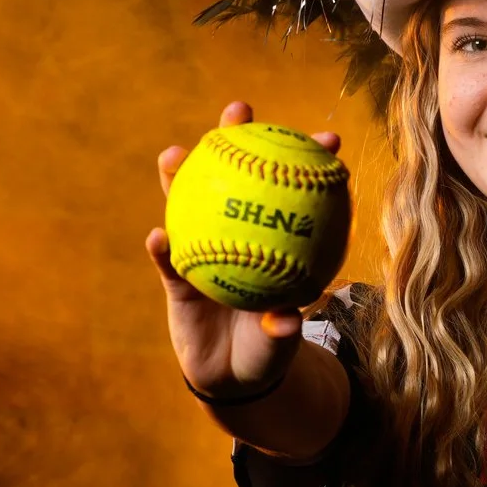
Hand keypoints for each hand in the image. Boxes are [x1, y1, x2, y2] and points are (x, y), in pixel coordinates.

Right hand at [146, 100, 344, 399]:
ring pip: (189, 204)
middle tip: (238, 110)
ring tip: (175, 155)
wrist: (233, 377)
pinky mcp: (176, 277)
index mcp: (273, 238)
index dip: (308, 160)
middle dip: (234, 135)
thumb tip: (286, 319)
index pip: (293, 190)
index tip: (328, 138)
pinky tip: (159, 237)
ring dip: (179, 176)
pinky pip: (168, 259)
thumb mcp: (279, 342)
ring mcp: (204, 248)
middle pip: (235, 174)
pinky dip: (162, 247)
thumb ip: (281, 329)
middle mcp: (238, 231)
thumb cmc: (266, 349)